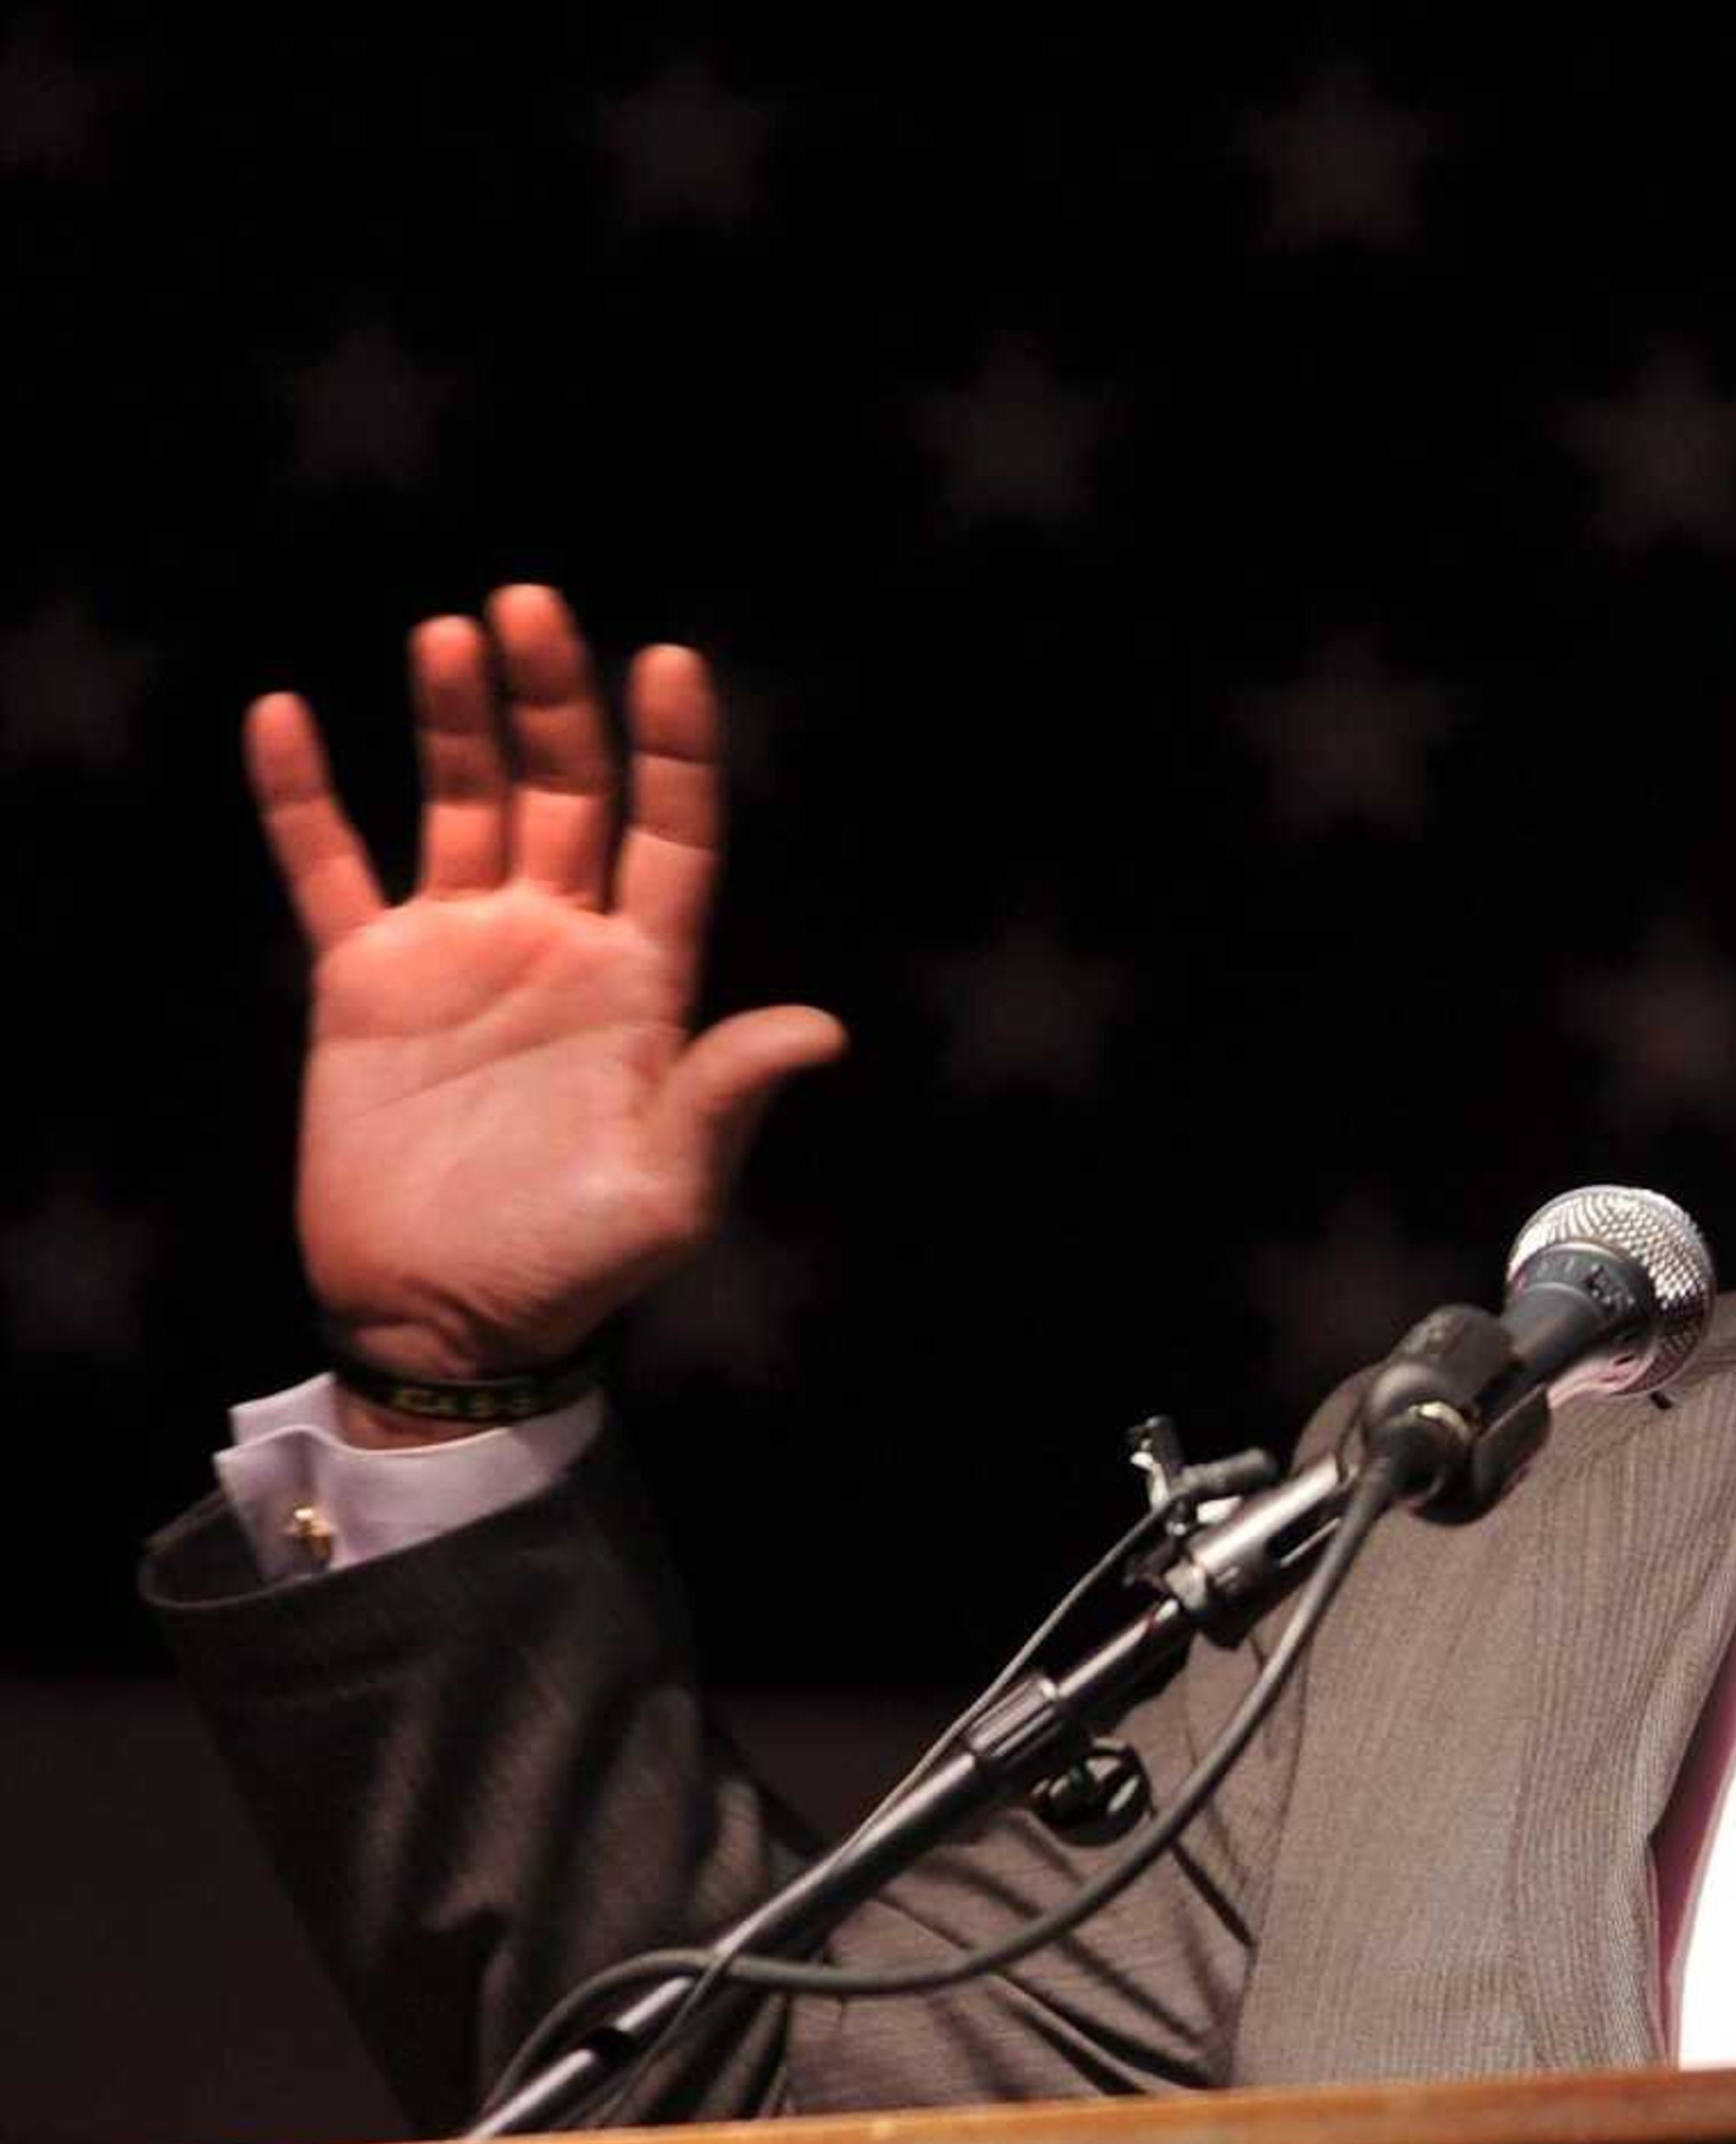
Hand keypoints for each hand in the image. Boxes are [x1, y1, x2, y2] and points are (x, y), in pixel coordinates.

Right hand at [248, 586, 845, 1414]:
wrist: (448, 1321)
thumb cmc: (575, 1265)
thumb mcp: (669, 1188)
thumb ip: (728, 1095)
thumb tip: (820, 1032)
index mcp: (642, 981)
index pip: (672, 838)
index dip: (674, 752)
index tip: (670, 663)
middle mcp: (557, 942)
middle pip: (565, 791)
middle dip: (555, 700)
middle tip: (534, 603)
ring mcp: (459, 951)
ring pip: (460, 804)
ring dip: (458, 719)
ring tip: (453, 634)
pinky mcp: (365, 980)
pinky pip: (328, 868)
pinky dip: (305, 797)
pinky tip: (289, 716)